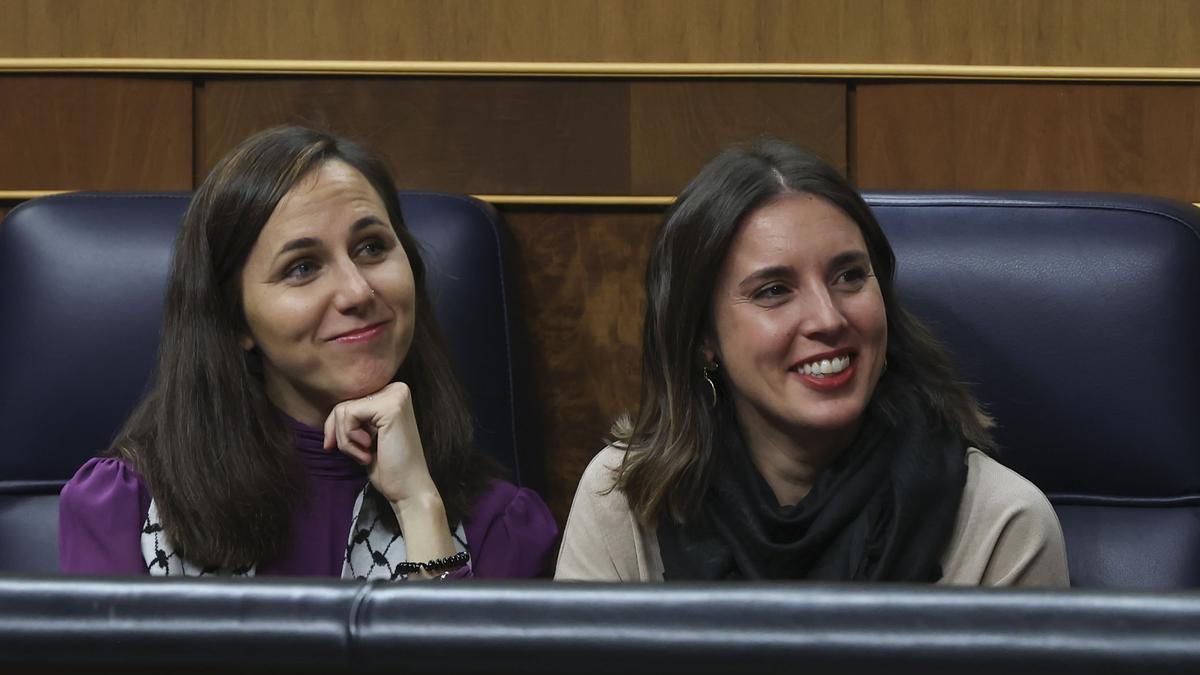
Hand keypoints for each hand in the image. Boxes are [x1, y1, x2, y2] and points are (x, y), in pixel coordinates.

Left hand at [322, 382, 437, 504]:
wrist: (408, 489)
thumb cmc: (388, 467)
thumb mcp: (365, 436)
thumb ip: (353, 419)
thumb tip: (327, 414)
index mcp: (393, 394)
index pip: (350, 401)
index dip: (338, 427)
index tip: (345, 449)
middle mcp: (397, 389)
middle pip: (344, 403)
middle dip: (340, 434)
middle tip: (358, 455)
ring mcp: (395, 396)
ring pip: (342, 410)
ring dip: (345, 440)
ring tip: (365, 455)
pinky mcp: (390, 407)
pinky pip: (348, 415)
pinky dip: (349, 440)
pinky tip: (367, 452)